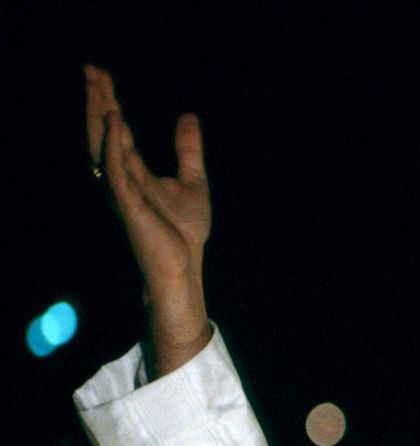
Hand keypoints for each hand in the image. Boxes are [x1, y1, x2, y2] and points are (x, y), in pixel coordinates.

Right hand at [85, 64, 211, 374]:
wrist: (184, 266)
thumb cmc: (184, 232)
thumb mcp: (193, 180)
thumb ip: (188, 150)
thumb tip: (188, 116)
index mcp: (133, 171)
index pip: (116, 128)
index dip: (108, 100)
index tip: (101, 74)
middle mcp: (120, 177)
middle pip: (102, 130)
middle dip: (97, 100)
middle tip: (91, 69)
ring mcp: (121, 189)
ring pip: (103, 144)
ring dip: (100, 114)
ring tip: (99, 87)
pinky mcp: (127, 203)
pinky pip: (115, 168)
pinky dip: (113, 143)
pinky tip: (115, 122)